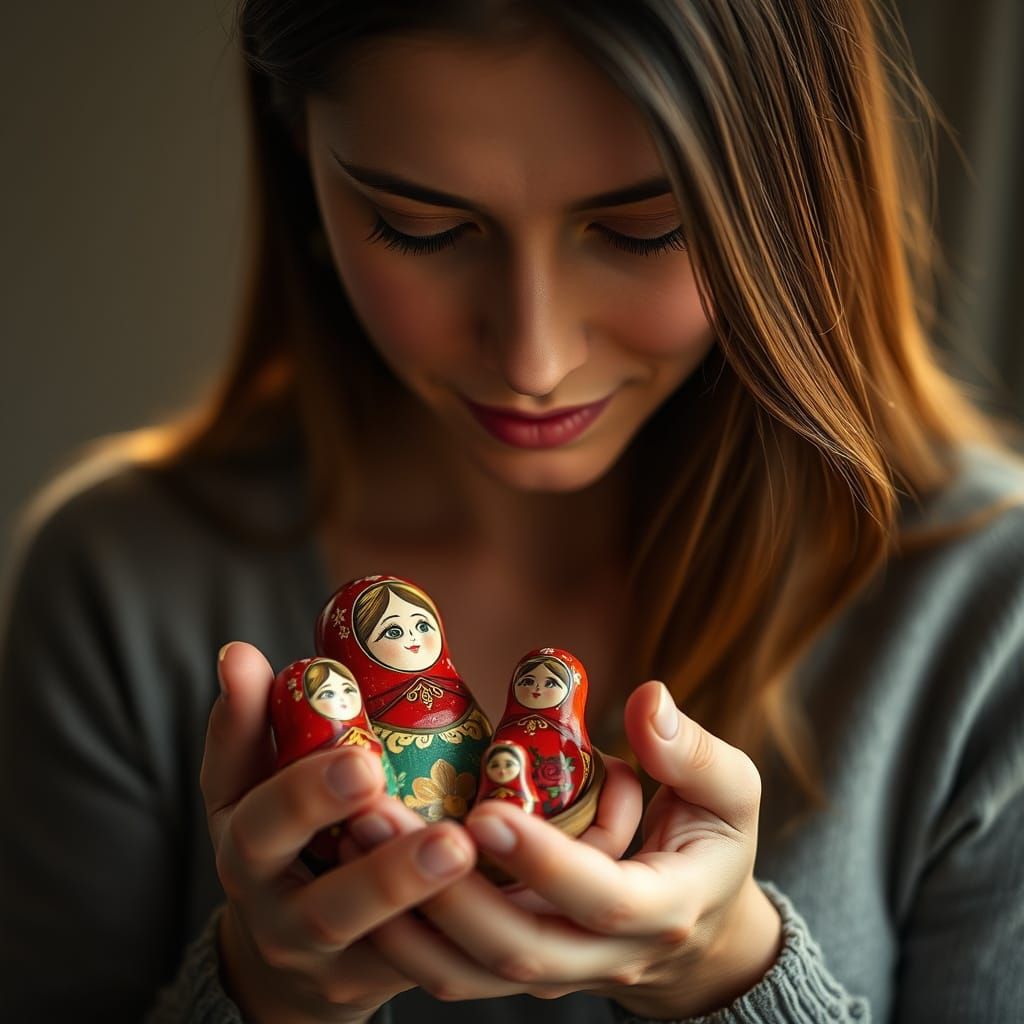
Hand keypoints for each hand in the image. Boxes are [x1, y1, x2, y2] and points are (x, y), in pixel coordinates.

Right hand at [200, 642, 476, 1023]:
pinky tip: (497, 890)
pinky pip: (416, 963)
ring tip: (467, 850)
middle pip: (329, 907)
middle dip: (384, 872)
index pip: (264, 825)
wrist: (280, 944)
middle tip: (446, 833)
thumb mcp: (245, 784)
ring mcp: (331, 959)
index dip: (306, 796)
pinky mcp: (375, 980)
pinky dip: (450, 932)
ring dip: (423, 900)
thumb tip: (238, 652)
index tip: (362, 759)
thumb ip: (244, 723)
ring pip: (379, 946)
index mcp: (247, 851)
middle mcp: (282, 915)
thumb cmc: (272, 836)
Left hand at [364, 680, 780, 1016]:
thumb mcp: (732, 795)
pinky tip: (358, 867)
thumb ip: (695, 752)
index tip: (486, 810)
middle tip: (376, 817)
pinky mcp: (519, 969)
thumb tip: (647, 699)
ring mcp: (556, 971)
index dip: (544, 862)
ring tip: (350, 837)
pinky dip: (403, 931)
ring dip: (404, 915)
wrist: (700, 937)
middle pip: (517, 946)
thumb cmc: (714, 845)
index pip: (600, 898)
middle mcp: (603, 956)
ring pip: (469, 972)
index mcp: (664, 908)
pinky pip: (452, 968)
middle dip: (442, 890)